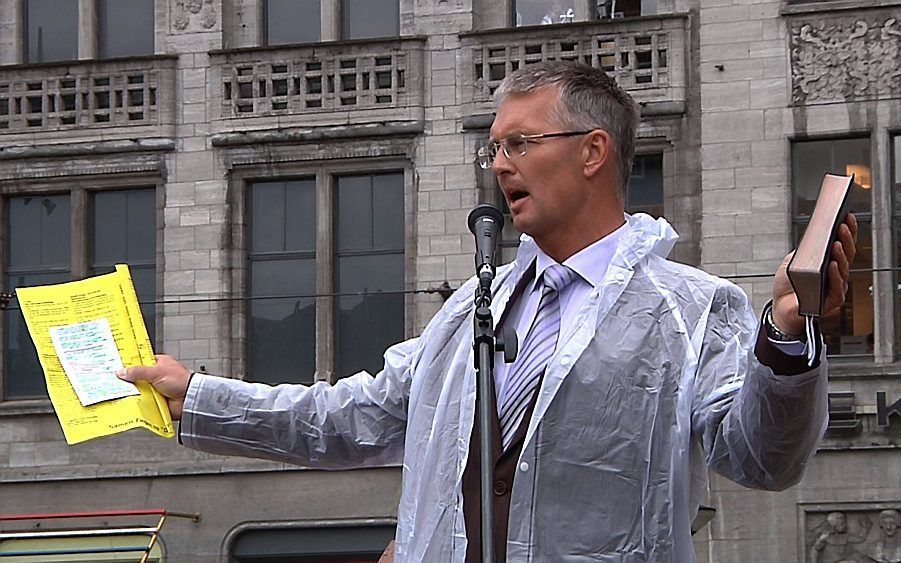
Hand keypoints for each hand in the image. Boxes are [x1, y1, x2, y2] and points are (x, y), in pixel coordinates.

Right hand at [117, 354, 191, 419]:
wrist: (190, 399)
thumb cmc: (180, 381)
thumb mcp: (157, 372)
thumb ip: (138, 371)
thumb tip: (121, 371)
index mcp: (159, 363)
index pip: (140, 361)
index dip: (129, 363)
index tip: (115, 366)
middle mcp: (156, 375)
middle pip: (136, 377)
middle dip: (127, 380)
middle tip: (112, 381)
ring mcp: (155, 388)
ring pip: (137, 390)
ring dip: (131, 392)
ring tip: (116, 392)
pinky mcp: (154, 400)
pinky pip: (141, 401)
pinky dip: (135, 402)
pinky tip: (125, 403)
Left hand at [772, 213, 857, 335]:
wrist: (780, 306)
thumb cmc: (788, 285)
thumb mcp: (793, 261)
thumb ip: (805, 250)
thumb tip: (814, 236)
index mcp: (828, 261)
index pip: (842, 244)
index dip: (847, 230)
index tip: (847, 216)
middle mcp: (835, 272)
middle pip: (847, 253)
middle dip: (846, 238)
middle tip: (842, 225)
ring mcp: (835, 286)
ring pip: (843, 268)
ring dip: (841, 254)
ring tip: (836, 243)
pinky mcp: (833, 299)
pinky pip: (837, 286)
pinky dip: (834, 275)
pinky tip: (831, 265)